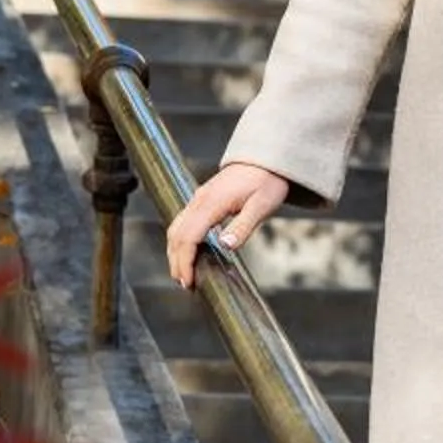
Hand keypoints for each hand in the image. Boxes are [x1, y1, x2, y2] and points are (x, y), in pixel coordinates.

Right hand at [166, 162, 288, 289]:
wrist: (267, 159)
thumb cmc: (267, 180)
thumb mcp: (262, 205)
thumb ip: (243, 226)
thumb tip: (226, 245)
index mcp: (212, 202)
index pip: (189, 236)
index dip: (185, 261)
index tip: (189, 280)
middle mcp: (200, 200)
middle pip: (177, 234)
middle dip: (176, 261)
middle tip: (185, 284)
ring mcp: (199, 198)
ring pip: (176, 227)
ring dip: (175, 251)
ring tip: (183, 273)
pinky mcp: (202, 199)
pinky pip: (183, 222)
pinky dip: (180, 240)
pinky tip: (188, 252)